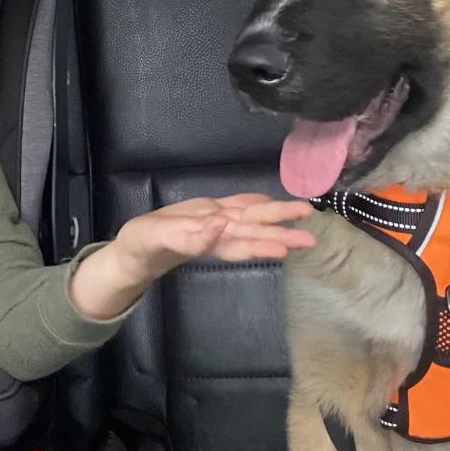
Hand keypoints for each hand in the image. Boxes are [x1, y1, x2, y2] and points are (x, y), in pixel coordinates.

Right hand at [115, 193, 316, 282]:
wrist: (139, 244)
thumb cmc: (146, 245)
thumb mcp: (160, 239)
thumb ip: (189, 237)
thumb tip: (219, 226)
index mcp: (206, 242)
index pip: (237, 246)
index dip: (260, 248)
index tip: (282, 250)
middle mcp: (218, 234)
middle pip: (253, 234)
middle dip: (281, 234)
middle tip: (310, 239)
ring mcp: (217, 223)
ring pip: (251, 220)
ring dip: (277, 217)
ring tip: (303, 212)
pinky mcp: (211, 211)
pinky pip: (237, 206)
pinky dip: (255, 202)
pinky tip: (270, 200)